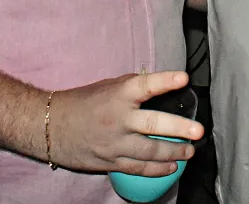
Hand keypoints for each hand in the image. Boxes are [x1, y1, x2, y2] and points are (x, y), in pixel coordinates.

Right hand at [48, 71, 202, 176]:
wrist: (50, 127)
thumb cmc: (81, 102)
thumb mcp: (106, 87)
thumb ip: (132, 87)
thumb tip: (159, 85)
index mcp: (117, 95)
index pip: (145, 85)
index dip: (165, 81)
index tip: (184, 78)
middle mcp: (118, 119)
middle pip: (153, 124)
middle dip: (179, 128)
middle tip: (198, 131)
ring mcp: (114, 143)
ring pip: (150, 151)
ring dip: (174, 152)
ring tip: (190, 151)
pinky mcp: (110, 161)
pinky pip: (138, 168)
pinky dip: (157, 169)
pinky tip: (172, 167)